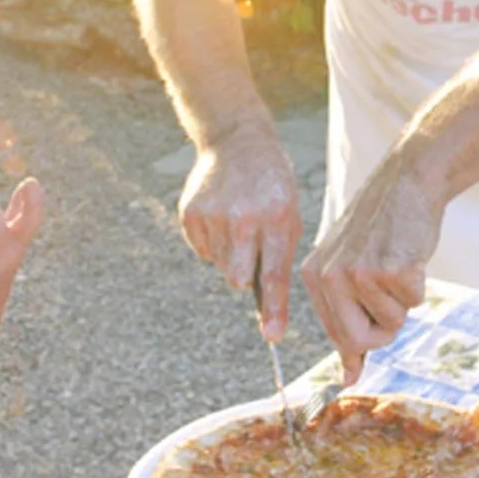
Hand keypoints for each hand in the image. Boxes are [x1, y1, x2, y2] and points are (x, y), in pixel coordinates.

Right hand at [178, 128, 301, 336]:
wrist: (238, 142)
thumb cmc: (272, 187)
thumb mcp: (288, 214)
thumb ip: (279, 256)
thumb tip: (267, 308)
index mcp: (276, 217)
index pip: (274, 273)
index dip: (274, 308)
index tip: (273, 335)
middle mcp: (243, 217)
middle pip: (238, 278)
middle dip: (244, 273)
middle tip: (252, 244)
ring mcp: (213, 214)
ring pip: (220, 265)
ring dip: (230, 253)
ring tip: (238, 221)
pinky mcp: (190, 213)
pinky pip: (203, 250)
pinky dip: (213, 241)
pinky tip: (221, 215)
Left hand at [299, 152, 442, 384]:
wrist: (406, 183)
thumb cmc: (381, 229)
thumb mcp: (350, 267)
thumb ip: (345, 317)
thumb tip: (348, 377)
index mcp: (314, 276)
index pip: (336, 335)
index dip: (359, 346)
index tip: (356, 369)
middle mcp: (330, 276)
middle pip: (359, 341)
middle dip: (384, 331)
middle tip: (393, 302)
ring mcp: (360, 272)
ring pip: (392, 321)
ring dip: (404, 301)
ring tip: (398, 263)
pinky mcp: (392, 268)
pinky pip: (414, 301)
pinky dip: (419, 285)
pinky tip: (410, 255)